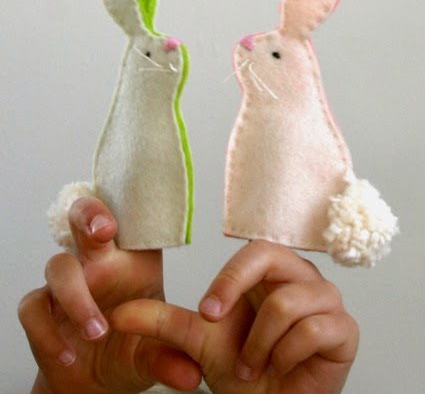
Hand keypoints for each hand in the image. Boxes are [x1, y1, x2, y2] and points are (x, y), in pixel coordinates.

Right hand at [18, 198, 201, 392]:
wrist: (96, 380)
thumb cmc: (132, 350)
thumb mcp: (154, 357)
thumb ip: (170, 361)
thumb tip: (190, 378)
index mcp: (133, 261)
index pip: (134, 225)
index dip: (134, 210)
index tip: (141, 214)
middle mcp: (99, 263)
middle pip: (86, 221)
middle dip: (91, 216)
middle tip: (103, 229)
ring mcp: (69, 282)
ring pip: (59, 266)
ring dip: (76, 297)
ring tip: (98, 331)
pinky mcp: (43, 308)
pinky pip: (34, 307)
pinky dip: (48, 332)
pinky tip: (67, 355)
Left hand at [112, 240, 358, 393]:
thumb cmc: (240, 367)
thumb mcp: (196, 340)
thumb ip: (160, 321)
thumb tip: (117, 315)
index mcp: (271, 270)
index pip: (254, 250)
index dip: (229, 279)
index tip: (207, 313)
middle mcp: (302, 276)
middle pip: (273, 258)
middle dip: (243, 306)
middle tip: (232, 344)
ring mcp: (327, 300)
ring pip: (287, 304)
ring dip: (261, 346)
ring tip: (255, 365)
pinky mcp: (345, 329)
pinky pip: (312, 331)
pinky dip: (285, 358)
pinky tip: (282, 370)